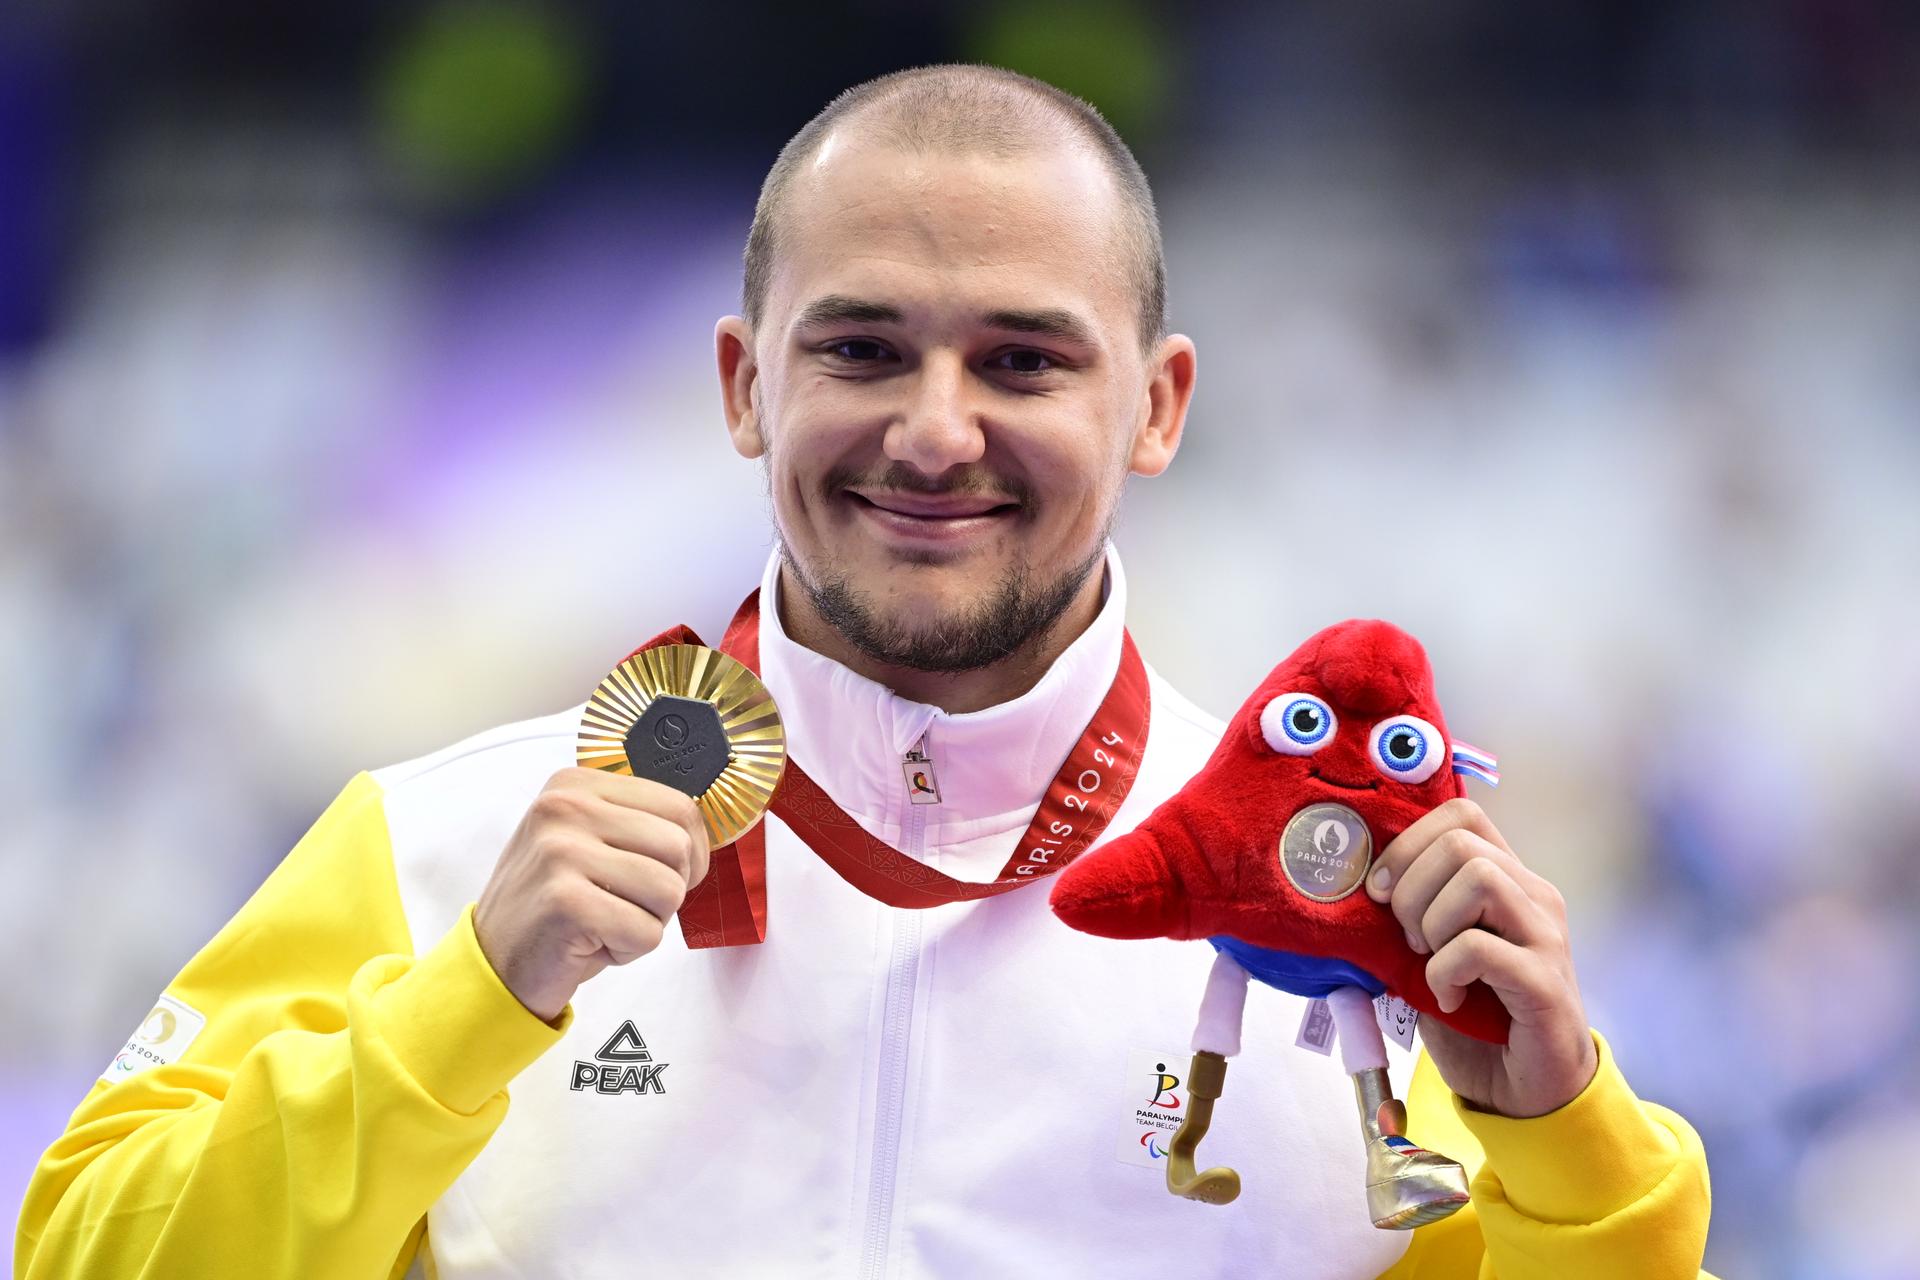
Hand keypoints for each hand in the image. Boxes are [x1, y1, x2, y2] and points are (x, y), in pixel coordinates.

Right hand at [474, 768, 710, 1022]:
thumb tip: (709, 828)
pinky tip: (591, 943)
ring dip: (648, 922)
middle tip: (626, 906)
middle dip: (669, 890)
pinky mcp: (566, 902)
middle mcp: (566, 807)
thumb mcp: (588, 842)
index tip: (666, 874)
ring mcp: (562, 852)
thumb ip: (638, 823)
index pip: (679, 805)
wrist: (495, 963)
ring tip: (605, 923)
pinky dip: (629, 950)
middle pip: (679, 846)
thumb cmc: (556, 906)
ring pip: (669, 890)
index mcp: (576, 784)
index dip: (692, 851)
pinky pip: (646, 932)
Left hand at [1366, 797, 1597, 1117]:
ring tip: (1429, 963)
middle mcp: (1534, 896)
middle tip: (1406, 938)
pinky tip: (1447, 998)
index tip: (1380, 891)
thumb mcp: (1428, 954)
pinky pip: (1479, 947)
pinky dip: (1444, 972)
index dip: (1407, 842)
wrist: (1525, 1089)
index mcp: (1507, 879)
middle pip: (1460, 841)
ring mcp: (1545, 936)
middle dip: (1411, 888)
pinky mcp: (1545, 981)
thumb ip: (1407, 916)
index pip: (1462, 815)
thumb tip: (1354, 886)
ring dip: (1432, 924)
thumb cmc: (1473, 1017)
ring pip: (1479, 879)